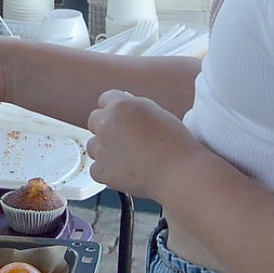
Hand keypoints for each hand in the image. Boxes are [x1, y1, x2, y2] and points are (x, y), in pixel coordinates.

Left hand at [85, 89, 199, 199]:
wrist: (180, 173)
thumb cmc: (175, 143)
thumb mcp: (156, 112)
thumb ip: (134, 105)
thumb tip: (123, 103)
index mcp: (120, 105)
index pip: (105, 99)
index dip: (114, 110)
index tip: (122, 119)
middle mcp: (106, 123)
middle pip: (94, 120)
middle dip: (106, 127)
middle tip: (125, 140)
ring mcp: (101, 147)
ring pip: (93, 145)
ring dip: (105, 150)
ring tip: (130, 158)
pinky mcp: (101, 170)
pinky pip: (96, 168)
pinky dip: (108, 172)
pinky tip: (126, 172)